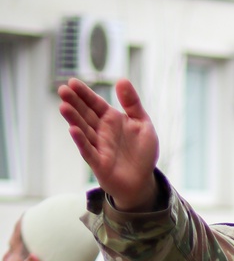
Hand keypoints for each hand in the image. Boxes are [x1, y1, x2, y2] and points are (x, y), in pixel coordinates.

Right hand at [57, 78, 159, 211]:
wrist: (143, 180)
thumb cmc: (142, 152)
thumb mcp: (143, 123)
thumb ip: (132, 103)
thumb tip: (121, 80)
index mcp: (111, 119)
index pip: (95, 103)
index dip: (85, 93)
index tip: (72, 82)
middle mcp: (101, 131)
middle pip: (85, 114)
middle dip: (74, 102)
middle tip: (62, 90)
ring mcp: (99, 147)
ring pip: (84, 131)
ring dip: (74, 119)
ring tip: (63, 107)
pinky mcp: (99, 163)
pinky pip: (89, 151)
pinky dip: (81, 142)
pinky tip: (73, 130)